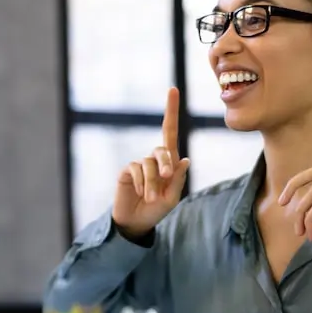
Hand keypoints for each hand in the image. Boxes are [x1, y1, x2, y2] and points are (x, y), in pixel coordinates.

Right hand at [112, 87, 190, 239]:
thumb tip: (184, 159)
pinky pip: (136, 169)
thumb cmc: (156, 210)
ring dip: (151, 182)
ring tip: (150, 198)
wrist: (135, 222)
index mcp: (168, 163)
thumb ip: (177, 180)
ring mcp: (139, 164)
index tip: (172, 89)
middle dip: (165, 162)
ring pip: (149, 163)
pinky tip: (139, 193)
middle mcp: (154, 160)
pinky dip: (141, 182)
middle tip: (166, 178)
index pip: (170, 133)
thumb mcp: (171, 198)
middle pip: (162, 148)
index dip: (171, 112)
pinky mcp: (127, 171)